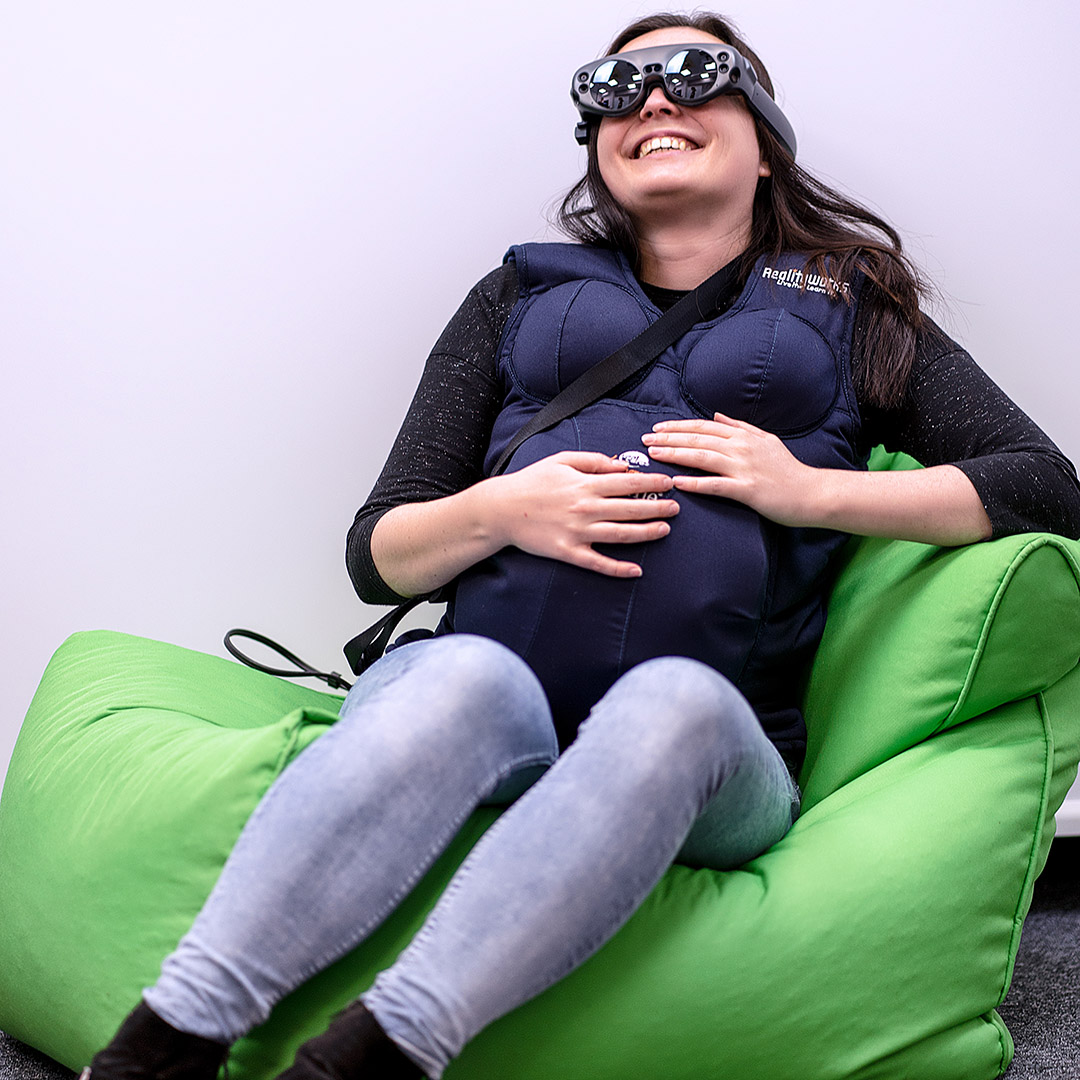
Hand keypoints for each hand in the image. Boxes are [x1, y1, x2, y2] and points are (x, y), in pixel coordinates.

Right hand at [492, 451, 679, 576]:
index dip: (652, 482)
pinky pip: (598, 563)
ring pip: (620, 534)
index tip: (669, 483)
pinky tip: (636, 570)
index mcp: (585, 485)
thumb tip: (621, 466)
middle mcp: (586, 509)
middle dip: (657, 507)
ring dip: (646, 533)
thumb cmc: (532, 481)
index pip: (627, 483)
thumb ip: (593, 461)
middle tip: (676, 508)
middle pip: (630, 508)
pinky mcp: (569, 552)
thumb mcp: (562, 460)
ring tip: (664, 530)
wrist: (502, 509)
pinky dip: (618, 568)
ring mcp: (578, 532)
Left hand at [641, 412, 814, 525]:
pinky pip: (716, 485)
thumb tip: (717, 416)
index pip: (704, 427)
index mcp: (744, 436)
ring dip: (676, 454)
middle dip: (669, 438)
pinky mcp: (748, 489)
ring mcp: (744, 468)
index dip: (678, 426)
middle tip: (645, 440)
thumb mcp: (766, 440)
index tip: (657, 429)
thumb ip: (740, 426)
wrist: (811, 493)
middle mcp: (742, 448)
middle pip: (698, 439)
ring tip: (655, 455)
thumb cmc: (787, 470)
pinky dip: (695, 483)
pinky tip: (677, 483)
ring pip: (703, 457)